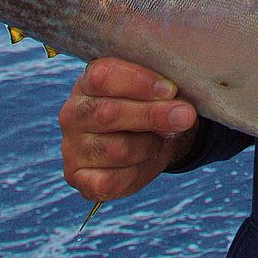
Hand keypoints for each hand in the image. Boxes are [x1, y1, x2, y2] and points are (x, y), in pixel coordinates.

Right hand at [58, 57, 198, 201]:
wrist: (145, 143)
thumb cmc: (147, 109)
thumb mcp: (155, 94)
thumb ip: (163, 94)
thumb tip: (181, 111)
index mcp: (88, 83)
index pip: (103, 76)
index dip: (139, 82)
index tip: (170, 89)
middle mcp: (74, 113)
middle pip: (108, 113)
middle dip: (151, 115)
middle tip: (185, 115)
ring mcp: (73, 147)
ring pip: (116, 149)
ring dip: (149, 145)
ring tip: (162, 139)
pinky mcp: (78, 178)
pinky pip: (107, 182)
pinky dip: (134, 173)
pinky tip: (145, 162)